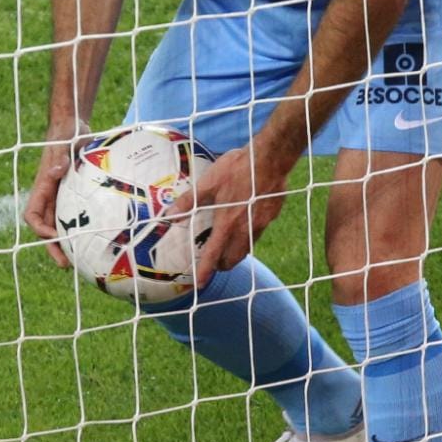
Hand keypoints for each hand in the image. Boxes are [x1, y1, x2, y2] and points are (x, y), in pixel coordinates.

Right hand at [25, 126, 86, 266]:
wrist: (73, 125)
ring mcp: (63, 196)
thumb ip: (60, 156)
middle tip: (65, 264)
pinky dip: (84, 228)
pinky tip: (99, 238)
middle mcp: (50, 195)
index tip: (53, 237)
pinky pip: (78, 214)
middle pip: (47, 227)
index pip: (33, 215)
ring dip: (68, 242)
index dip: (40, 229)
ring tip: (82, 259)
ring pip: (62, 225)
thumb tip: (57, 170)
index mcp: (43, 186)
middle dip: (53, 246)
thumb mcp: (64, 142)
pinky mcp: (76, 194)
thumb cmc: (66, 132)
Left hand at [172, 140, 292, 285]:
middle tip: (216, 261)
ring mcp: (260, 224)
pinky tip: (246, 223)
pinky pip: (258, 234)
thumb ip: (189, 201)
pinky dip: (249, 236)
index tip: (200, 283)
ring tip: (229, 244)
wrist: (270, 159)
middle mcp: (244, 229)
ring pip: (247, 248)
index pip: (214, 254)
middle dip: (223, 264)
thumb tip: (170, 215)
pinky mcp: (271, 217)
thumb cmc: (238, 168)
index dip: (206, 270)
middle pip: (234, 259)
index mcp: (227, 222)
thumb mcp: (208, 182)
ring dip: (236, 252)